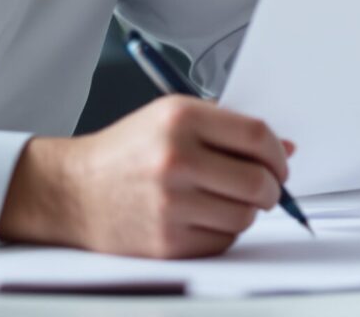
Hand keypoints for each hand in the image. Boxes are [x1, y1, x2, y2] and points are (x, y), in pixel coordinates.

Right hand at [0, 95, 294, 257]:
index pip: (256, 135)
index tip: (279, 162)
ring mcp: (172, 203)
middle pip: (258, 181)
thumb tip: (285, 149)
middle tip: (264, 188)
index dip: (277, 153)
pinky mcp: (168, 241)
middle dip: (271, 188)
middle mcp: (176, 159)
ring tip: (222, 200)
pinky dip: (221, 232)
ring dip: (245, 211)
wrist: (74, 191)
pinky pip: (223, 241)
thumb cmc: (126, 153)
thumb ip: (226, 129)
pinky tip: (200, 217)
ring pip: (245, 216)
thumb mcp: (170, 119)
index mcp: (180, 118)